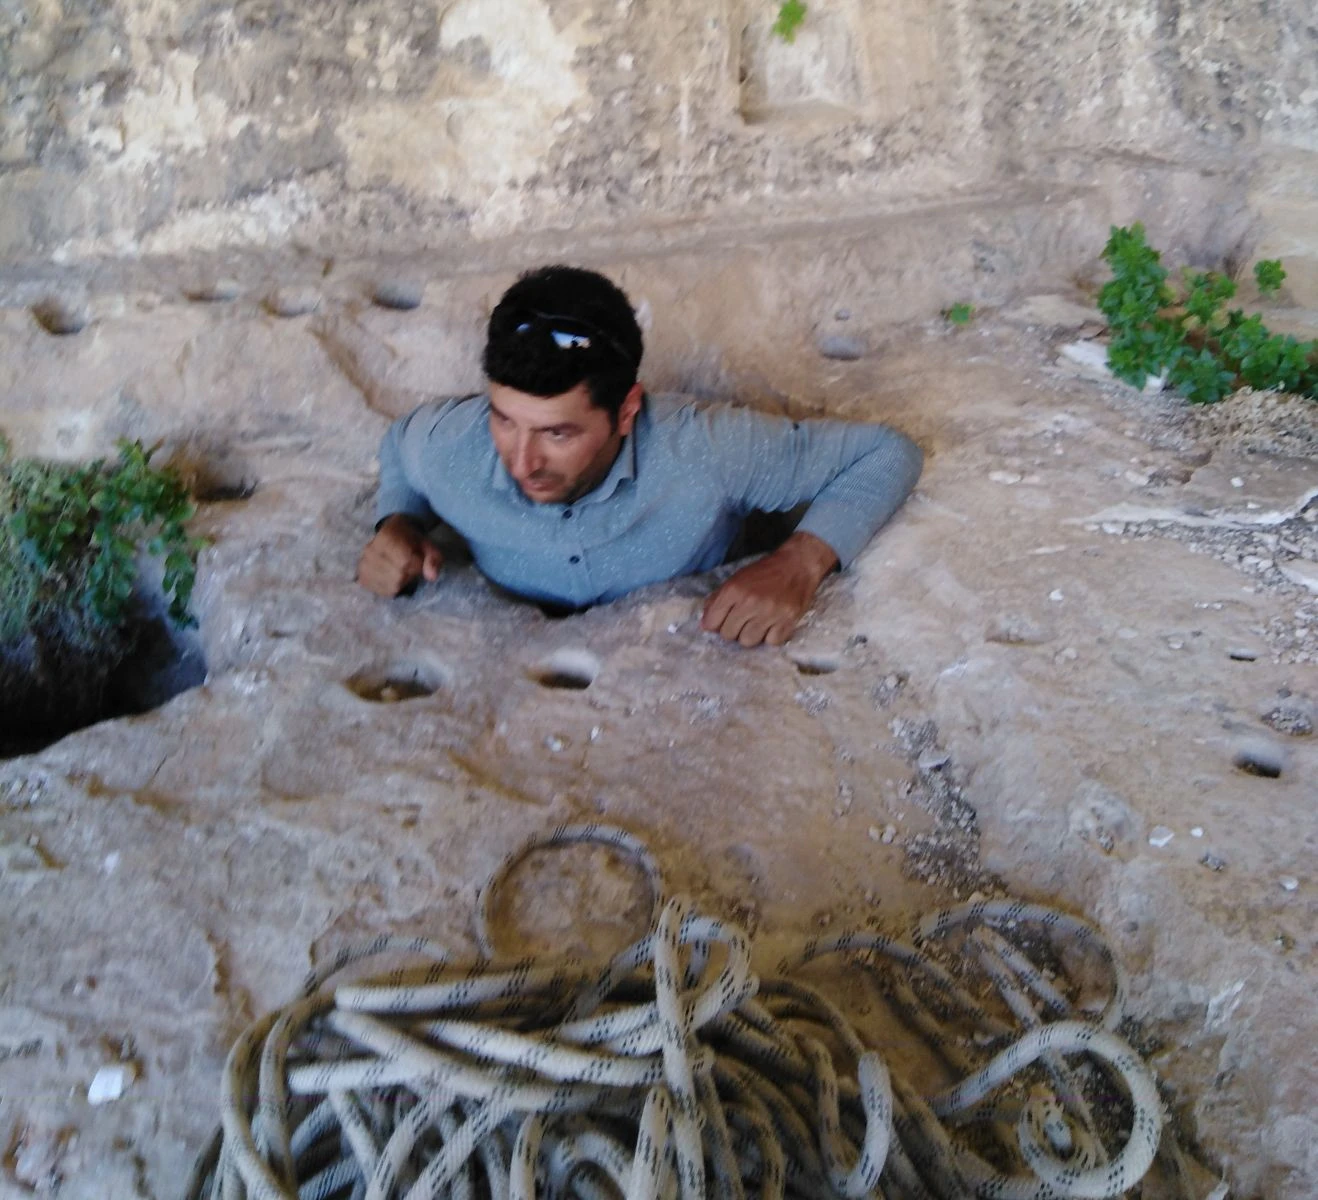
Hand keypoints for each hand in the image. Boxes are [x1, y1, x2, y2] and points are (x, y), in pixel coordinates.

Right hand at [357, 514, 442, 596]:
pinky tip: (392, 578)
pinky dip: (392, 588)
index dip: (417, 565)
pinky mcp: (362, 577)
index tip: (417, 559)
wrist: (391, 535)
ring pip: (391, 585)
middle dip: (409, 574)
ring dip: (401, 582)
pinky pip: (382, 591)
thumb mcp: (427, 544)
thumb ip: (433, 558)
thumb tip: (432, 577)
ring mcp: (363, 564)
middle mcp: (370, 550)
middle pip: (398, 575)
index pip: (405, 561)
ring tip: (400, 570)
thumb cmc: (411, 540)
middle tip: (409, 565)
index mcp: (387, 537)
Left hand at [701, 531, 838, 646]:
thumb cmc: (764, 572)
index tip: (720, 621)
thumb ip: (718, 600)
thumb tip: (705, 624)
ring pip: (748, 641)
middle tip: (742, 619)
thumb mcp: (736, 579)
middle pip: (728, 634)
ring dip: (750, 635)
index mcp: (734, 589)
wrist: (797, 564)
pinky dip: (770, 636)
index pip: (712, 621)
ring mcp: (770, 613)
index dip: (714, 624)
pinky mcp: (788, 621)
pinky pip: (770, 642)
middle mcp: (750, 602)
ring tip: (757, 623)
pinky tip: (772, 625)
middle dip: (732, 629)